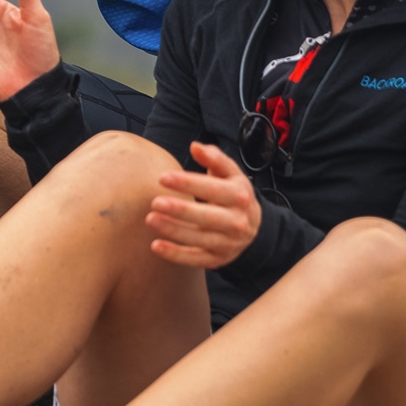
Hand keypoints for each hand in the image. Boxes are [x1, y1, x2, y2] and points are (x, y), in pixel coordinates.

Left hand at [147, 142, 260, 267]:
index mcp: (239, 197)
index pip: (213, 189)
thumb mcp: (231, 174)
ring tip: (150, 219)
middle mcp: (237, 222)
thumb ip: (214, 158)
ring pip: (199, 239)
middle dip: (181, 210)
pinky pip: (196, 259)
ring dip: (174, 231)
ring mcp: (228, 243)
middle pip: (207, 217)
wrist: (255, 229)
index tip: (162, 177)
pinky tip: (155, 246)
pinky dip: (176, 255)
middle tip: (155, 202)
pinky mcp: (218, 259)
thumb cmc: (234, 194)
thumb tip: (195, 146)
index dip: (188, 183)